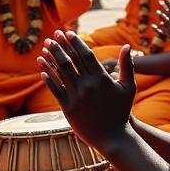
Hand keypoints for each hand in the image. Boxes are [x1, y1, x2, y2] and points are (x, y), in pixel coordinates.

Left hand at [37, 33, 134, 150]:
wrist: (113, 138)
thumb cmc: (122, 112)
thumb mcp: (128, 87)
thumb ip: (127, 66)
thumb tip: (127, 46)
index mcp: (102, 78)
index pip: (85, 55)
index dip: (75, 42)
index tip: (68, 33)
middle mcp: (88, 86)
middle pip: (70, 60)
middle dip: (60, 45)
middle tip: (54, 35)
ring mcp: (76, 97)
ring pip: (60, 72)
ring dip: (51, 57)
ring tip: (44, 47)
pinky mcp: (68, 108)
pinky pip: (55, 89)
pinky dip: (48, 77)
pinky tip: (41, 68)